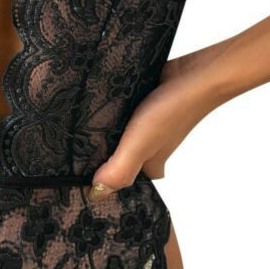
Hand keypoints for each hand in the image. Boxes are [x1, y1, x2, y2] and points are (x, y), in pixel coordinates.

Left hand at [87, 38, 234, 201]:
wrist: (195, 74)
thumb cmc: (171, 111)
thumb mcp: (140, 146)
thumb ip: (120, 170)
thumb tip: (95, 194)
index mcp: (151, 164)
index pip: (125, 180)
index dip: (105, 179)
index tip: (82, 173)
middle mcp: (150, 147)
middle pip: (121, 156)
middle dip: (101, 152)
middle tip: (74, 146)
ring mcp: (149, 124)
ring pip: (121, 133)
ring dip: (105, 129)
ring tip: (78, 125)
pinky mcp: (145, 103)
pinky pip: (125, 112)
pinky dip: (113, 110)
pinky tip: (96, 104)